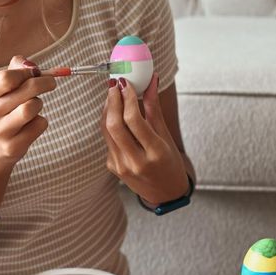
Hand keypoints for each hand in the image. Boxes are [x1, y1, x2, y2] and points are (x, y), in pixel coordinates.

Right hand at [0, 56, 55, 167]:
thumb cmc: (4, 110)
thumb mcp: (3, 88)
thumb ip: (16, 69)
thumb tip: (32, 66)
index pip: (8, 77)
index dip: (27, 72)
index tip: (35, 72)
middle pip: (28, 89)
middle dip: (45, 83)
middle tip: (51, 83)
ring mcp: (1, 131)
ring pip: (33, 107)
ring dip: (39, 104)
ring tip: (33, 107)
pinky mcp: (14, 146)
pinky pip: (39, 124)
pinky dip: (40, 122)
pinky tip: (30, 125)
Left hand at [101, 75, 188, 203]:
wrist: (164, 194)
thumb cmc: (169, 163)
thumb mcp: (166, 136)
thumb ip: (154, 108)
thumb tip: (152, 80)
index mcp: (155, 153)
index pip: (134, 121)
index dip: (127, 98)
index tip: (126, 83)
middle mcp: (136, 162)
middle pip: (115, 126)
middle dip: (112, 101)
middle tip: (115, 85)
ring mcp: (121, 166)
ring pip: (106, 131)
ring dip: (107, 109)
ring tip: (113, 94)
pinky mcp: (112, 167)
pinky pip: (107, 140)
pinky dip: (109, 123)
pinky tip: (115, 113)